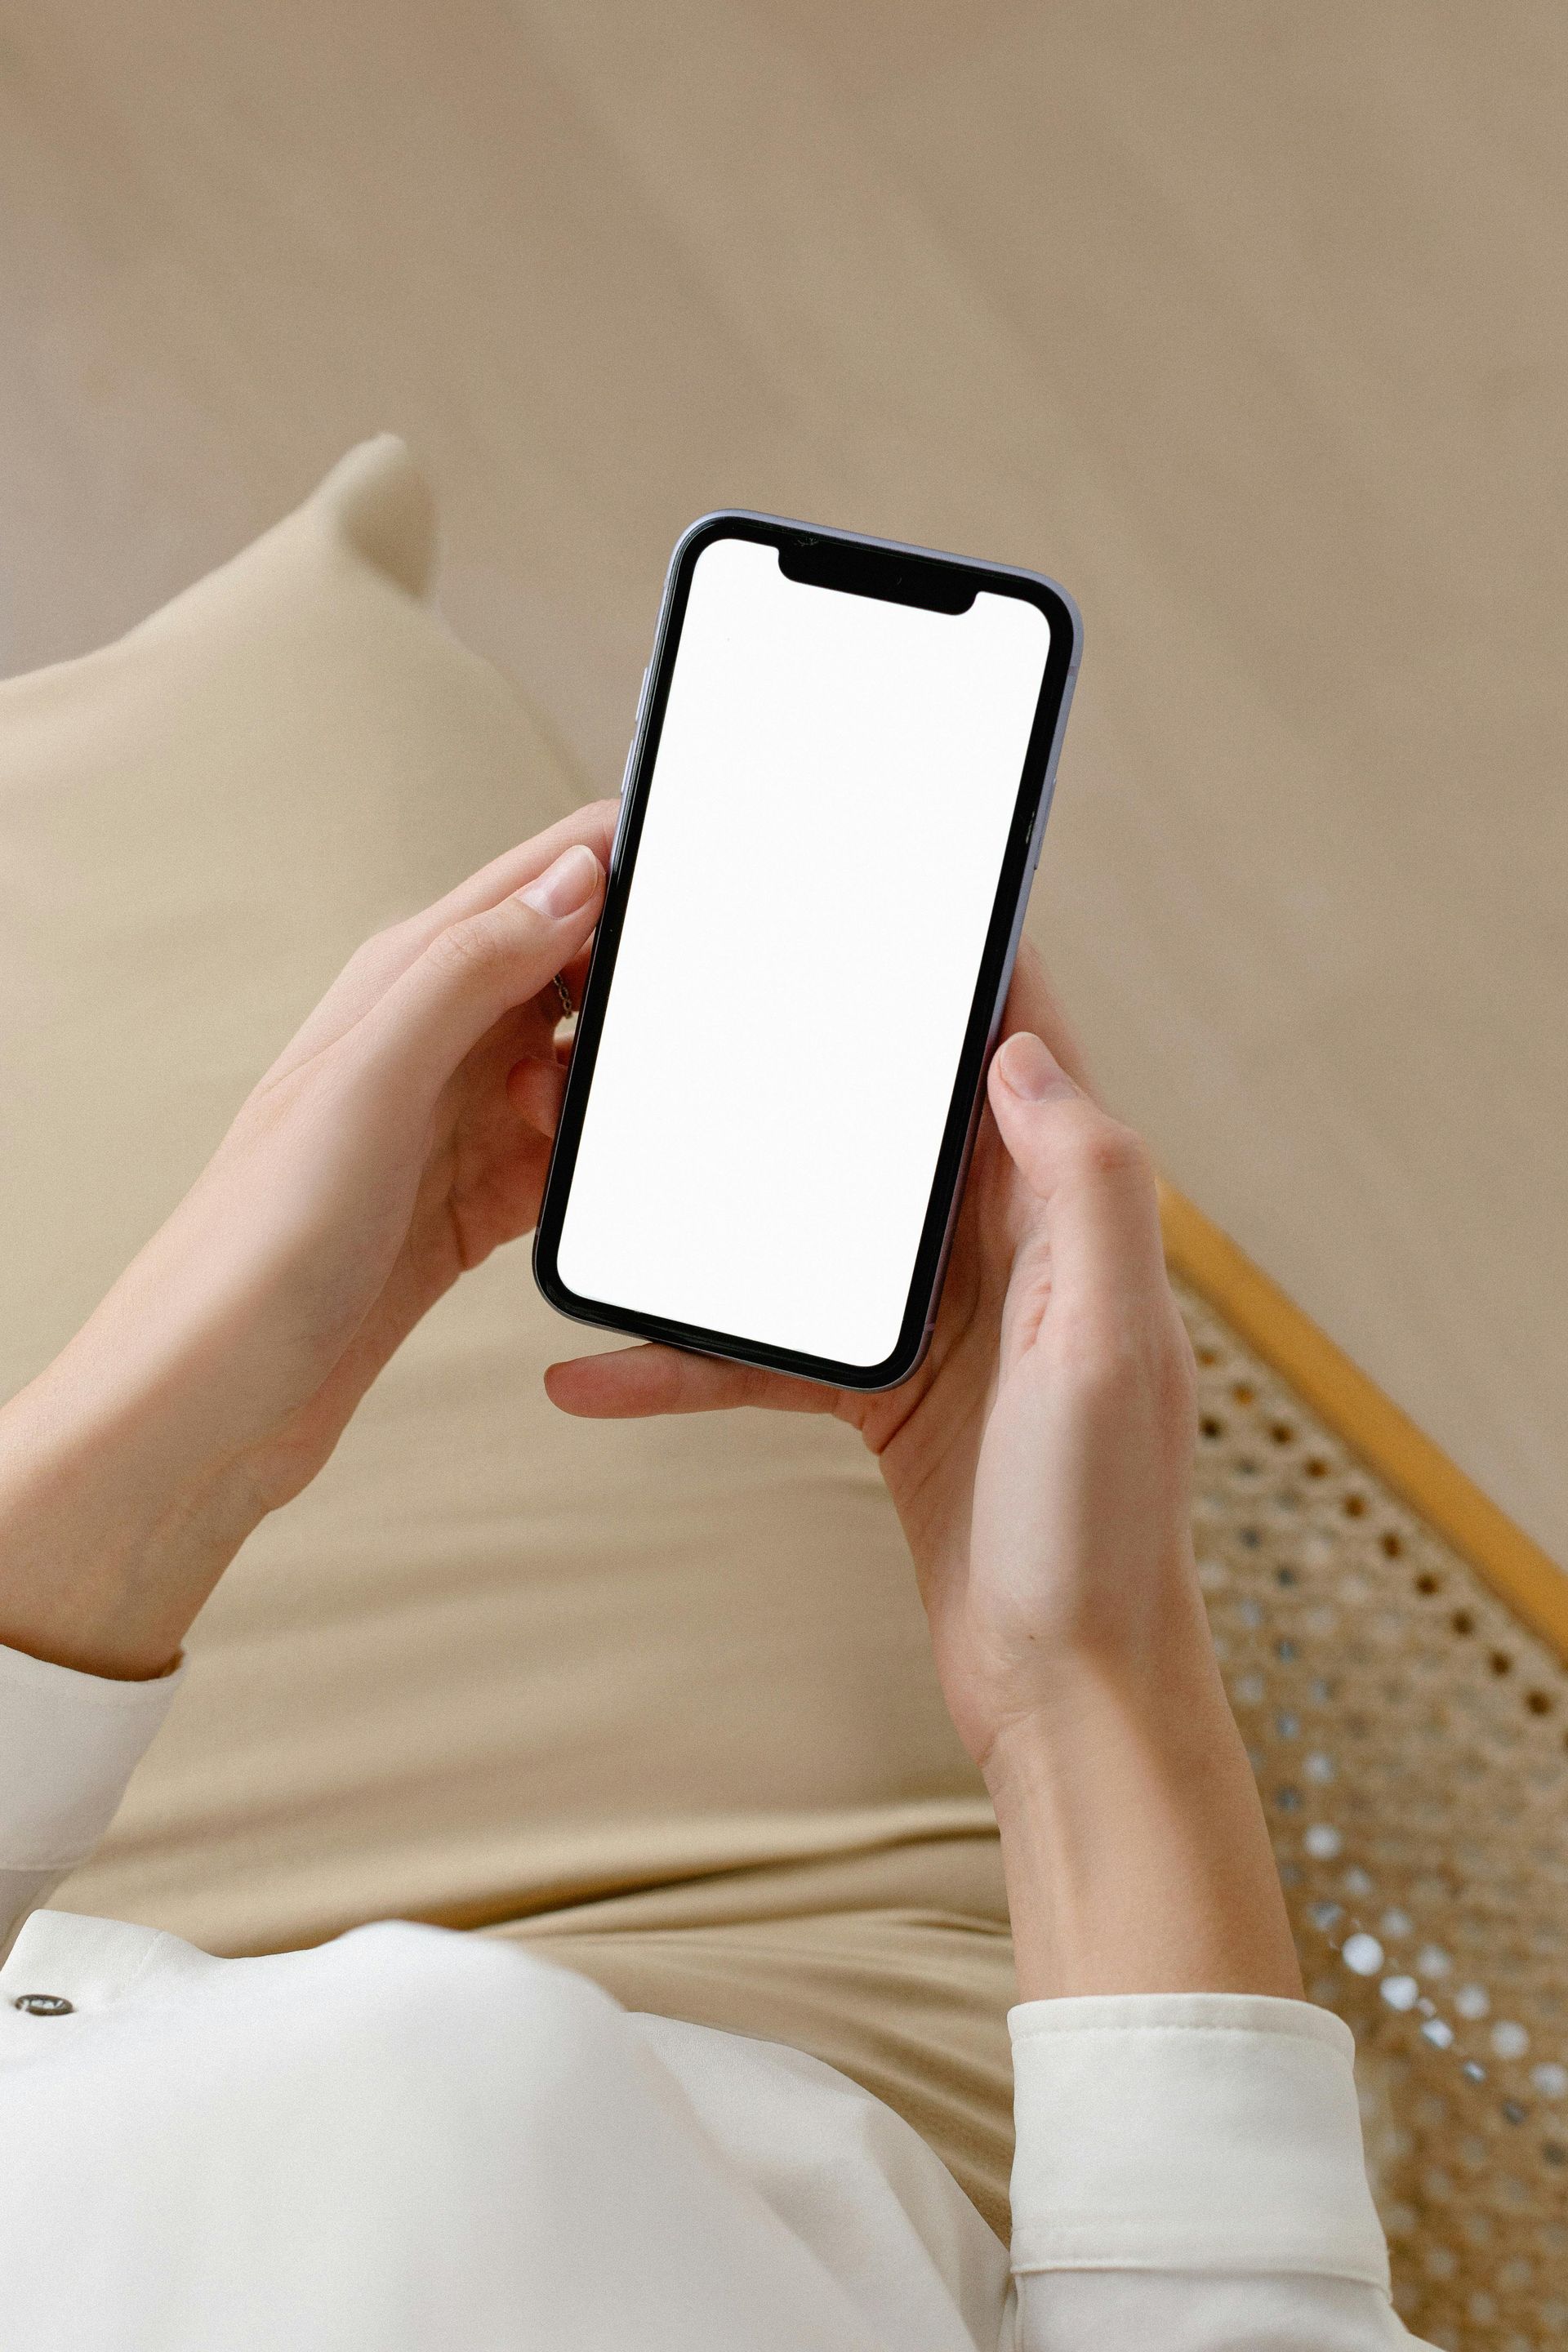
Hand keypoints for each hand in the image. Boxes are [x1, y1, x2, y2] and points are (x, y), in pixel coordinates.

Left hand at [0, 801, 616, 1677]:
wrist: (213, 1402)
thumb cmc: (256, 1245)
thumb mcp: (371, 1082)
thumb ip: (469, 969)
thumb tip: (572, 878)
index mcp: (402, 981)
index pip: (536, 877)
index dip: (621, 861)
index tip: (702, 878)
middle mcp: (428, 1042)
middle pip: (570, 969)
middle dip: (633, 984)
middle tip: (679, 1030)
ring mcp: (451, 1127)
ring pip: (576, 1067)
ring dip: (609, 1089)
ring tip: (606, 1129)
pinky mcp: (468, 1206)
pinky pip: (563, 1160)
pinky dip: (592, 1167)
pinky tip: (599, 1189)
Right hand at [549, 948, 1303, 1997]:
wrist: (1069, 1695)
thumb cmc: (1105, 1530)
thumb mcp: (1107, 1345)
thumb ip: (1084, 1186)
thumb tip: (1015, 1048)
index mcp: (1069, 1214)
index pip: (1020, 1046)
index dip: (962, 959)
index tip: (881, 888)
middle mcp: (1007, 1248)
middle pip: (891, 1116)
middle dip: (807, 1056)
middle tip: (704, 998)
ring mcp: (939, 1319)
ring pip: (808, 1225)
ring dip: (719, 1201)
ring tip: (611, 1167)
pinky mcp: (883, 1394)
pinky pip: (765, 1350)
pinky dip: (682, 1360)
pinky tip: (586, 1373)